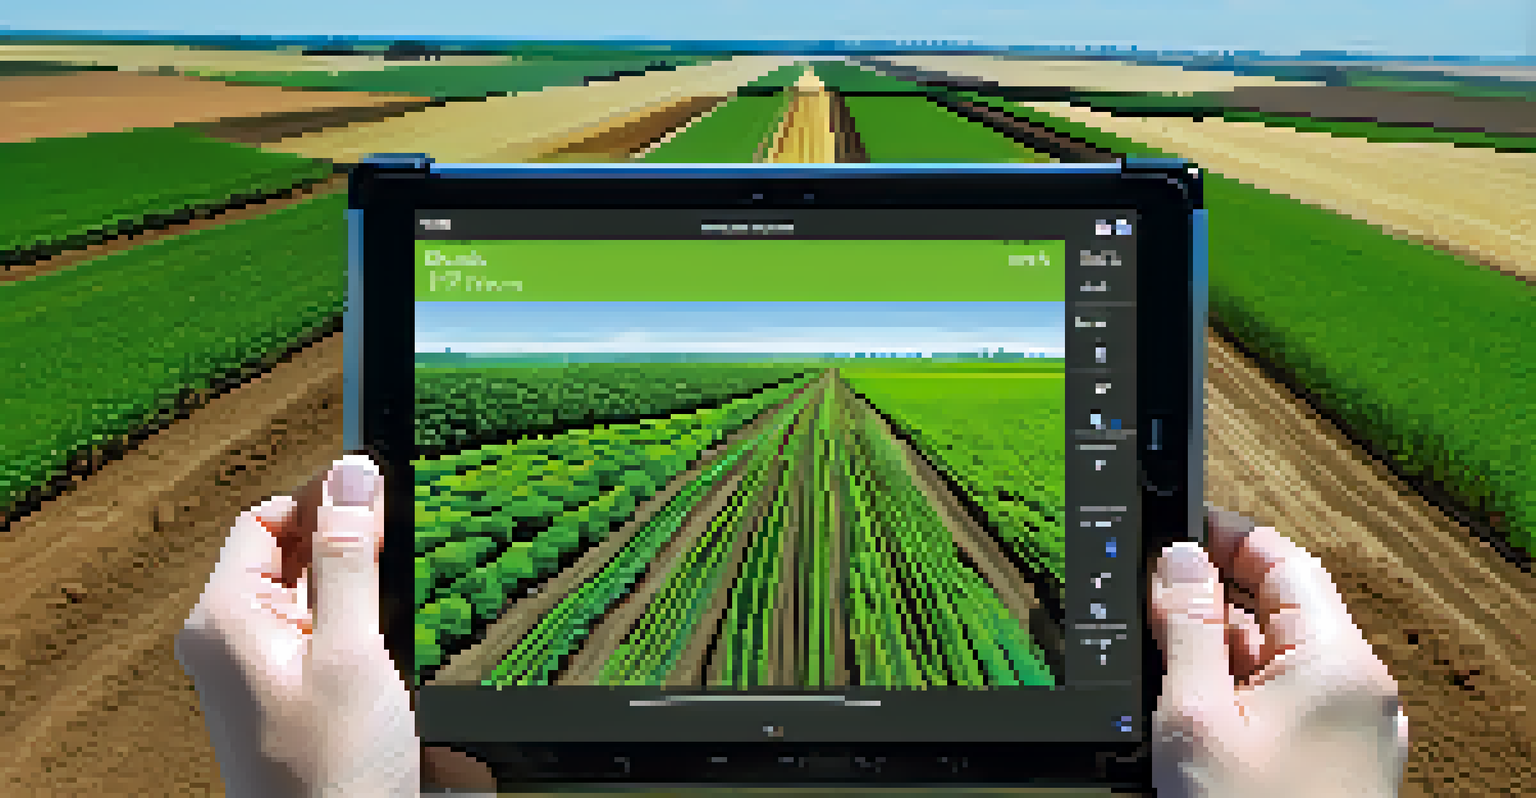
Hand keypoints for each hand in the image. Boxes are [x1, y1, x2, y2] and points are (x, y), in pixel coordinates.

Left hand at [176, 455, 419, 796]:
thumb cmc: (335, 769)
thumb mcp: (353, 648)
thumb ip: (350, 556)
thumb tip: (352, 472)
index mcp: (224, 618)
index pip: (266, 519)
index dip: (322, 499)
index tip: (379, 492)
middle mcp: (229, 638)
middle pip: (287, 553)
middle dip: (345, 541)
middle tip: (402, 545)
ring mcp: (256, 668)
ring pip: (310, 592)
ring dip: (357, 583)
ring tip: (401, 598)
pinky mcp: (286, 692)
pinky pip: (319, 631)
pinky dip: (357, 621)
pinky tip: (392, 636)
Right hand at [1149, 507, 1409, 797]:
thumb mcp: (1195, 712)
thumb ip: (1186, 625)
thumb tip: (1180, 556)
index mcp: (1338, 663)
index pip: (1285, 563)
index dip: (1228, 538)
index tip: (1178, 529)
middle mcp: (1357, 691)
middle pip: (1279, 611)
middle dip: (1210, 599)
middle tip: (1149, 604)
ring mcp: (1349, 732)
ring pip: (1275, 660)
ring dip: (1217, 651)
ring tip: (1162, 669)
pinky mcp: (1331, 765)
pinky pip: (1282, 703)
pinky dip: (1234, 693)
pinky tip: (1189, 712)